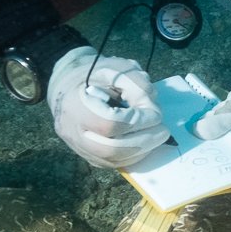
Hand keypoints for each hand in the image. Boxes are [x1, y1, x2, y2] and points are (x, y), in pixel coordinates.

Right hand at [47, 47, 168, 168]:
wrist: (67, 87)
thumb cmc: (93, 75)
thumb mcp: (116, 67)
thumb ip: (136, 85)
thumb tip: (152, 109)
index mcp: (75, 106)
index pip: (109, 124)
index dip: (138, 121)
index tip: (154, 113)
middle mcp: (72, 131)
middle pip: (111, 149)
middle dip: (144, 141)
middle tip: (163, 130)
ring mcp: (78, 148)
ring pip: (113, 161)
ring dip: (142, 151)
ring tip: (157, 135)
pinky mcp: (87, 156)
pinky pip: (113, 164)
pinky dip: (134, 156)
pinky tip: (145, 143)